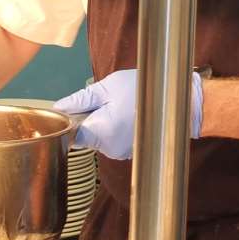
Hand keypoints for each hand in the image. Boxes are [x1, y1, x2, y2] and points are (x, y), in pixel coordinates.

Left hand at [53, 69, 203, 159]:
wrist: (179, 104)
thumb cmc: (145, 92)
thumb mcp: (109, 87)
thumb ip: (81, 99)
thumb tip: (60, 107)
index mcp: (100, 132)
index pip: (70, 134)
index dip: (68, 121)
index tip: (75, 108)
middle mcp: (109, 148)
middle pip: (85, 136)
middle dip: (88, 119)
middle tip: (103, 100)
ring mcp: (120, 153)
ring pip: (99, 137)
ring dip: (103, 123)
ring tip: (119, 107)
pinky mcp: (130, 152)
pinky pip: (113, 140)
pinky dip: (115, 129)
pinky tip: (127, 116)